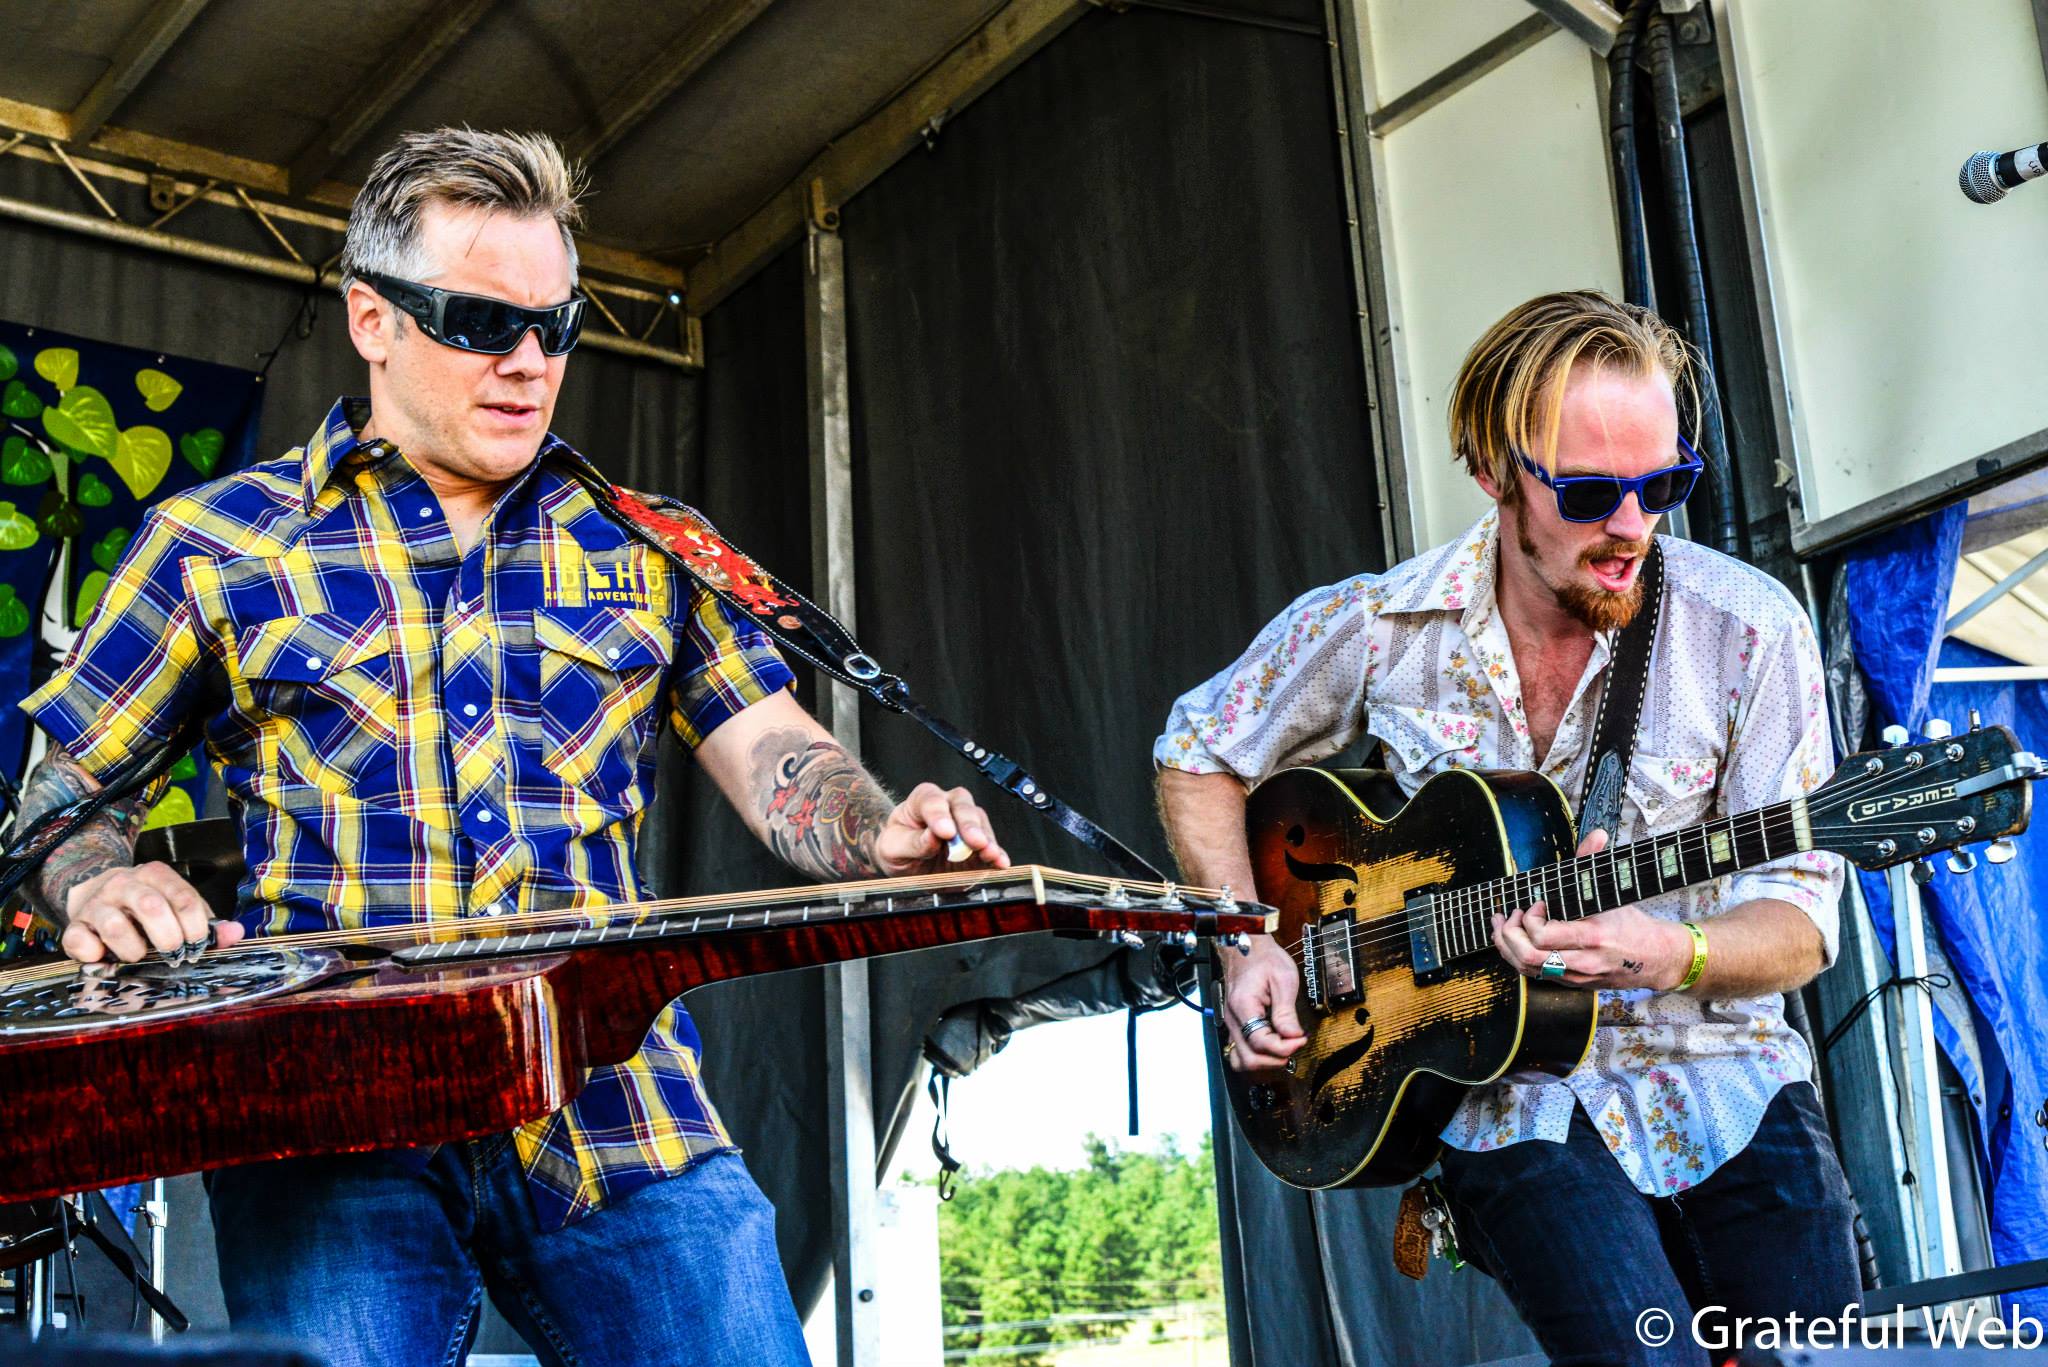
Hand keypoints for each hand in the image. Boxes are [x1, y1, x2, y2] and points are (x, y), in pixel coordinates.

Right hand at [60, 862, 243, 964]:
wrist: (95, 892)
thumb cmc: (146, 907)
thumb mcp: (177, 907)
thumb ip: (207, 923)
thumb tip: (235, 934)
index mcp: (156, 875)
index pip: (184, 899)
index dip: (195, 928)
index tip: (197, 947)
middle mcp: (125, 884)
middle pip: (151, 907)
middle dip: (168, 938)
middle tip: (173, 955)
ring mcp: (97, 903)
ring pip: (114, 926)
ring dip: (133, 950)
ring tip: (138, 956)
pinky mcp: (74, 924)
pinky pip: (79, 940)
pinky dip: (93, 954)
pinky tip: (104, 958)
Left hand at [871, 783, 1009, 875]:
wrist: (906, 863)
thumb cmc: (897, 848)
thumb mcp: (893, 848)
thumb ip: (913, 842)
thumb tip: (934, 838)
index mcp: (923, 800)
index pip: (931, 801)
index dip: (939, 815)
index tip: (944, 832)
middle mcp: (948, 806)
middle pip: (962, 805)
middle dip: (969, 824)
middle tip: (974, 841)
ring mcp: (966, 824)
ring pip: (980, 823)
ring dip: (987, 840)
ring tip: (989, 854)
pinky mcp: (978, 846)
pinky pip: (991, 846)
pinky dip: (997, 855)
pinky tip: (1000, 862)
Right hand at [1219, 935, 1306, 1071]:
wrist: (1247, 947)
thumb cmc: (1263, 958)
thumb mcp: (1283, 978)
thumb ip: (1286, 1011)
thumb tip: (1294, 1036)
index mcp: (1244, 1006)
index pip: (1261, 1042)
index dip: (1284, 1048)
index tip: (1301, 1040)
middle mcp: (1233, 1019)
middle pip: (1249, 1059)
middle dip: (1275, 1059)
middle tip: (1295, 1045)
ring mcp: (1232, 1024)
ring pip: (1241, 1061)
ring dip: (1264, 1062)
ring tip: (1283, 1049)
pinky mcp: (1236, 1025)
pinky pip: (1241, 1051)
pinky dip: (1258, 1055)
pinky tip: (1273, 1045)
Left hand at [1490, 829, 1688, 989]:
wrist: (1657, 959)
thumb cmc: (1634, 925)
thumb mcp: (1614, 892)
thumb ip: (1595, 863)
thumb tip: (1596, 834)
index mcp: (1591, 938)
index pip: (1543, 937)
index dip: (1529, 920)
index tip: (1536, 904)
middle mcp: (1581, 962)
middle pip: (1528, 957)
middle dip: (1509, 934)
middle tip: (1511, 915)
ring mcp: (1576, 976)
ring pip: (1527, 969)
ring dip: (1507, 946)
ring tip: (1503, 926)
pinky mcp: (1572, 983)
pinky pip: (1536, 975)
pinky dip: (1518, 957)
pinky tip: (1514, 941)